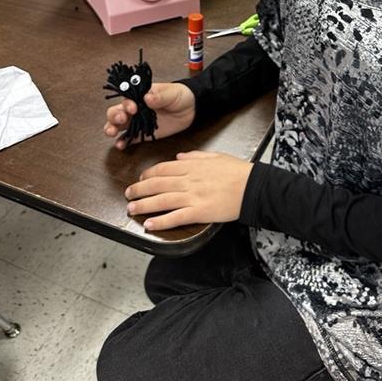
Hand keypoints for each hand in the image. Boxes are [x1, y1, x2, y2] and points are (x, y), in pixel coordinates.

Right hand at [104, 82, 194, 149]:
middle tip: (120, 119)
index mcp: (141, 95)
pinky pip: (129, 139)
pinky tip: (120, 145)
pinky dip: (122, 142)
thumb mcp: (172, 93)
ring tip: (112, 132)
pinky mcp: (143, 134)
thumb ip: (160, 96)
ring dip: (112, 128)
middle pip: (116, 111)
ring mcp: (138, 122)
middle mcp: (136, 108)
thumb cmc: (180, 95)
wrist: (192, 109)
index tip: (133, 108)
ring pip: (118, 125)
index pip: (127, 98)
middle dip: (114, 116)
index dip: (127, 103)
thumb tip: (148, 97)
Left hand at [125, 151, 253, 230]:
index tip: (140, 178)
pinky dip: (161, 221)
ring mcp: (193, 196)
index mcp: (193, 166)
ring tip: (131, 209)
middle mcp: (189, 180)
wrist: (253, 186)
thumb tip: (179, 158)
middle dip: (139, 189)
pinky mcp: (200, 212)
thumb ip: (195, 156)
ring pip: (162, 200)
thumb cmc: (238, 171)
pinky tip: (149, 224)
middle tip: (128, 194)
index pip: (163, 169)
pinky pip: (176, 217)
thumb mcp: (216, 156)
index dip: (148, 174)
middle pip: (157, 184)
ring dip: (144, 205)